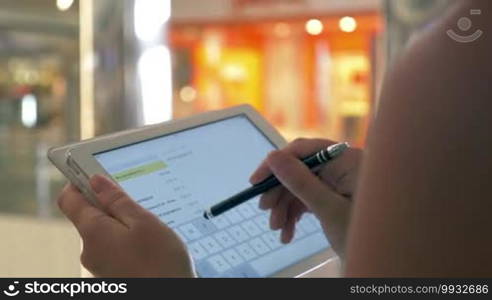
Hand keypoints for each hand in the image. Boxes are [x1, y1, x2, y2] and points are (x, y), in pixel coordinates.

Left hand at [57, 175, 194, 276]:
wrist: (169, 299)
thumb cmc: (160, 263)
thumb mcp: (143, 222)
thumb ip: (117, 200)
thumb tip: (96, 181)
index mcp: (93, 231)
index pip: (69, 198)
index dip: (80, 181)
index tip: (97, 172)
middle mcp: (89, 249)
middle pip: (88, 214)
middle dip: (110, 203)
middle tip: (138, 202)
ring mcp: (99, 264)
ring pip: (104, 231)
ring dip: (122, 223)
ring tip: (149, 228)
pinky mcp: (111, 273)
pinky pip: (113, 247)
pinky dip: (127, 240)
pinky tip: (149, 245)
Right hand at [250, 138, 361, 256]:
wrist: (388, 259)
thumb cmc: (364, 233)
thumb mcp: (328, 209)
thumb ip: (299, 181)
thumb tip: (272, 156)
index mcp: (346, 159)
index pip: (303, 150)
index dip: (276, 164)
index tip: (255, 182)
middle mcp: (342, 166)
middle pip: (300, 170)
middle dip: (281, 193)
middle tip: (266, 213)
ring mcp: (340, 182)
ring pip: (302, 187)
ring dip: (286, 208)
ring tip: (279, 231)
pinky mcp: (336, 196)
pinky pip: (310, 199)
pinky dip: (297, 214)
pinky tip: (289, 233)